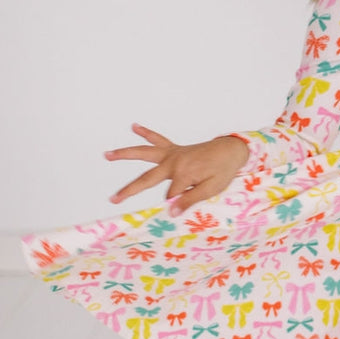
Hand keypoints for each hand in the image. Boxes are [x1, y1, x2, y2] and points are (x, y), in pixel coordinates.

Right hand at [104, 123, 249, 215]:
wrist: (232, 151)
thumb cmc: (223, 171)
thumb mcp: (211, 189)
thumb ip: (190, 200)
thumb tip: (170, 212)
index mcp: (183, 174)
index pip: (171, 196)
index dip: (176, 204)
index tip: (181, 208)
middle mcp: (173, 162)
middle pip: (147, 179)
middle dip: (129, 190)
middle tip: (113, 199)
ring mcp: (172, 154)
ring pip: (144, 153)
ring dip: (125, 154)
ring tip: (107, 154)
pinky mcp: (174, 149)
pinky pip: (158, 139)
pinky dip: (146, 133)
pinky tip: (135, 126)